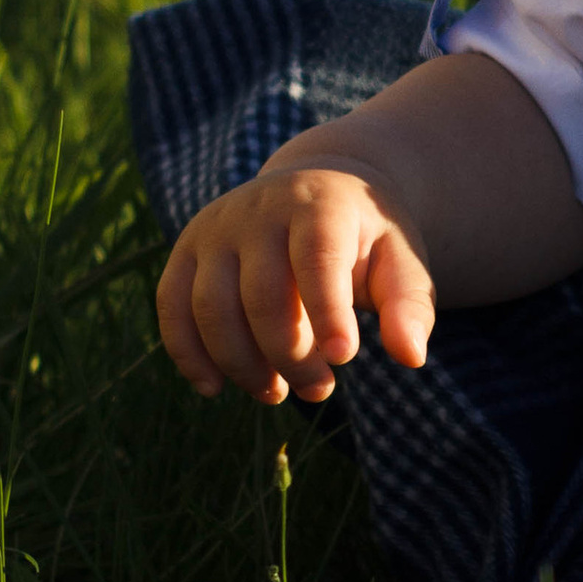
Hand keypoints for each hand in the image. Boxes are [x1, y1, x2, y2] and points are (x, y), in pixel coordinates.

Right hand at [155, 161, 438, 405]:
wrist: (319, 189)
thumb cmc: (366, 238)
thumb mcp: (401, 260)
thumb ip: (409, 305)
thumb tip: (411, 356)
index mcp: (319, 203)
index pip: (317, 257)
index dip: (327, 311)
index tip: (343, 359)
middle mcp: (259, 209)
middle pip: (262, 295)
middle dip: (291, 356)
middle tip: (320, 389)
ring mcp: (216, 228)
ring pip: (211, 307)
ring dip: (242, 365)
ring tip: (277, 392)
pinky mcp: (186, 250)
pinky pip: (171, 305)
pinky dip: (187, 353)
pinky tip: (214, 387)